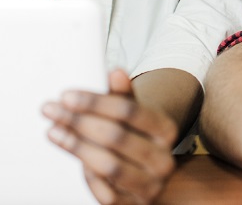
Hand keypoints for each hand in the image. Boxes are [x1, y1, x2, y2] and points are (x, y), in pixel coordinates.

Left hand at [42, 68, 177, 204]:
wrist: (152, 174)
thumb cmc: (137, 137)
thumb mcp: (135, 114)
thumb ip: (124, 95)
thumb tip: (116, 72)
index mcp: (167, 130)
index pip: (130, 111)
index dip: (96, 102)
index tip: (68, 95)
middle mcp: (163, 159)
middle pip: (116, 136)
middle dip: (80, 121)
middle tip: (53, 110)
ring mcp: (150, 186)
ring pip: (108, 165)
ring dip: (76, 146)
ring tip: (54, 130)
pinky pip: (103, 191)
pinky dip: (86, 172)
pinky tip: (73, 155)